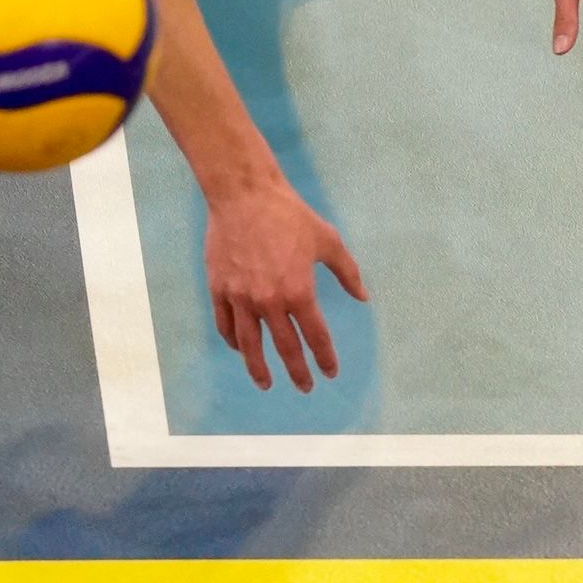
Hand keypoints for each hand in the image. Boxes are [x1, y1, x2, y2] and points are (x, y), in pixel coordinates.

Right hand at [205, 180, 366, 391]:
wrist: (243, 195)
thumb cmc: (289, 215)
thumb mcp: (327, 240)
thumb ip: (347, 272)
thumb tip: (363, 298)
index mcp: (299, 292)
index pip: (316, 336)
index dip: (325, 357)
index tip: (330, 371)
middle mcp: (269, 302)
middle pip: (285, 348)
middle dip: (297, 371)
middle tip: (304, 387)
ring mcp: (241, 298)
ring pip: (250, 345)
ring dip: (258, 368)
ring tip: (265, 383)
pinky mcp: (219, 289)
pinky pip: (226, 324)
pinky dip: (233, 341)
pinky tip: (240, 348)